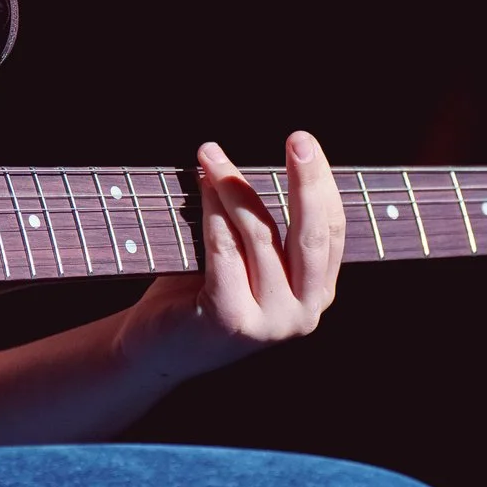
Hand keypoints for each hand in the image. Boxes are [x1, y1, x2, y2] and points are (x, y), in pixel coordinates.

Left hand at [116, 131, 345, 383]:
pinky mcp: (231, 320)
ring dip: (235, 187)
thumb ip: (270, 225)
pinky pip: (226, 250)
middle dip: (307, 180)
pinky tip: (202, 183)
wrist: (154, 348)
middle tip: (298, 138)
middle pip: (313, 235)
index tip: (305, 142)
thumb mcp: (249, 259)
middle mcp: (303, 312)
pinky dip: (214, 210)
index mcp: (317, 293)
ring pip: (261, 235)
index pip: (332, 230)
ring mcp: (270, 322)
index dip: (321, 183)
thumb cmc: (201, 290)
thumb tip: (279, 159)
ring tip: (211, 155)